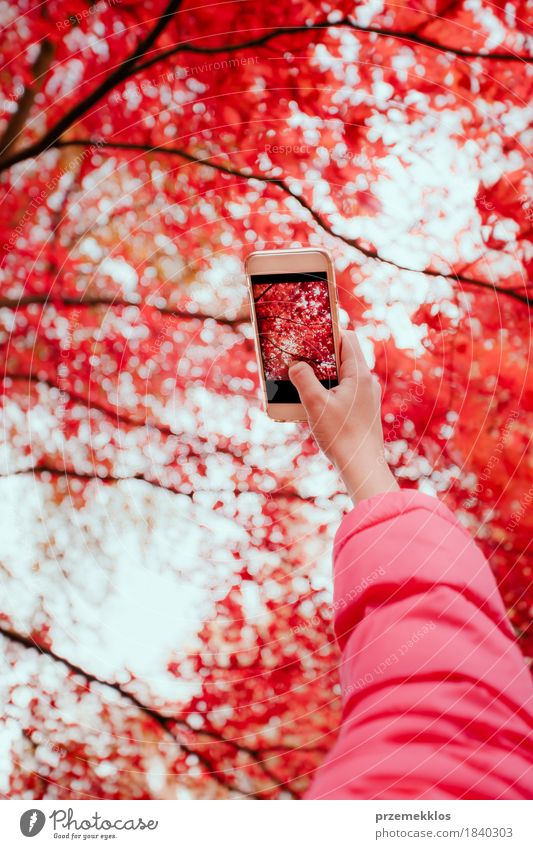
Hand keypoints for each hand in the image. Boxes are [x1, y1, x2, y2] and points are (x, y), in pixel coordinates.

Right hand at [288, 330, 398, 503]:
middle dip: (321, 354)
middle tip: (300, 355)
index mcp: (359, 374)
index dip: (328, 332)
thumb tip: (295, 364)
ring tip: (303, 378)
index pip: (347, 338)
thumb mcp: (315, 404)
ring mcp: (366, 397)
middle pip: (344, 356)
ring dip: (323, 374)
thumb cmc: (341, 436)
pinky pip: (345, 391)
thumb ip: (303, 379)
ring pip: (343, 375)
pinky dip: (330, 389)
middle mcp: (367, 382)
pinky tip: (314, 402)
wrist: (361, 467)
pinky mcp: (362, 411)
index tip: (308, 335)